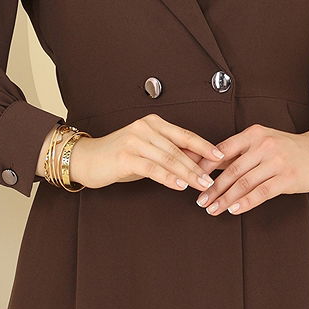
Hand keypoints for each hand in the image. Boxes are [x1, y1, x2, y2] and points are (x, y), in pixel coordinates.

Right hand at [42, 114, 224, 193]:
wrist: (87, 159)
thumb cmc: (119, 156)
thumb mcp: (147, 150)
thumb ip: (170, 152)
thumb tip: (199, 161)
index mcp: (154, 123)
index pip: (185, 134)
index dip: (205, 146)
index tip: (221, 157)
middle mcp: (145, 127)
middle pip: (179, 148)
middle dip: (199, 166)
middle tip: (213, 179)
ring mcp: (135, 140)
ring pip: (169, 158)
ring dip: (188, 174)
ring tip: (202, 185)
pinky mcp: (125, 156)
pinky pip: (153, 168)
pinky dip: (169, 177)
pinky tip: (180, 185)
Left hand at [193, 126, 308, 216]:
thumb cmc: (287, 149)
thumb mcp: (262, 142)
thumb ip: (239, 152)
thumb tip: (208, 165)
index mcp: (254, 134)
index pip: (222, 149)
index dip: (204, 166)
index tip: (191, 178)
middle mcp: (263, 146)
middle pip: (231, 170)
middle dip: (212, 188)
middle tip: (200, 200)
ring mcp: (276, 162)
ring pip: (244, 183)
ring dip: (225, 199)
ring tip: (212, 209)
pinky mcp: (287, 178)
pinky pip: (261, 192)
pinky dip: (245, 203)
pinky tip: (234, 210)